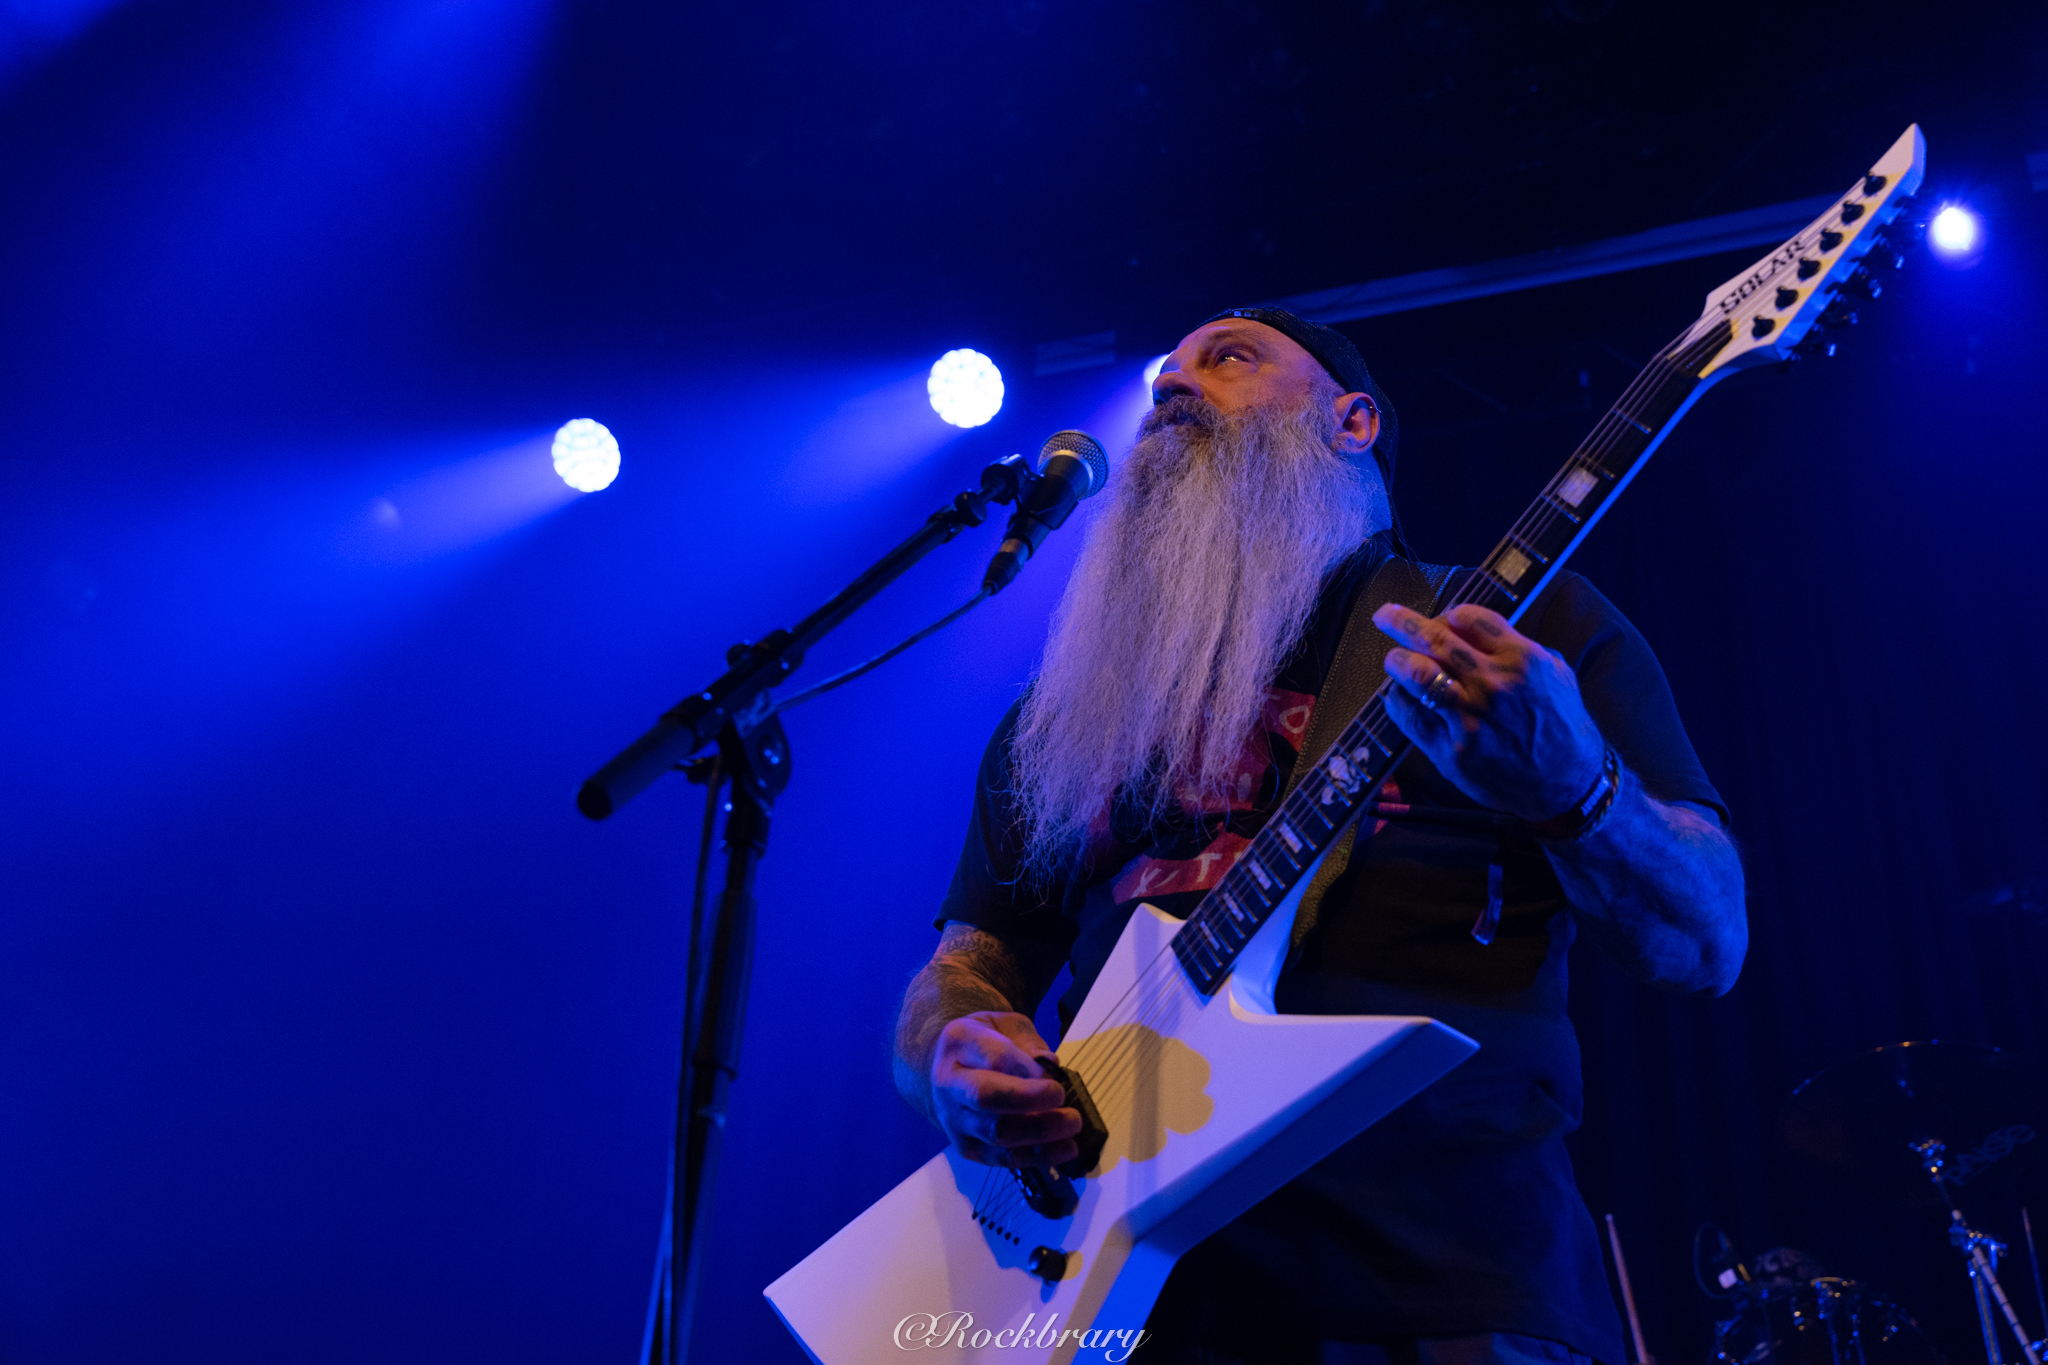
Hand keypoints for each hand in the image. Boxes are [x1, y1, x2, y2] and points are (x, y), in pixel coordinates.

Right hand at [930, 1011, 1079, 1170]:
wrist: (948, 1070)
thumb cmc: (985, 1042)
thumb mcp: (1006, 1025)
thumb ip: (1028, 1041)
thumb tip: (1050, 1064)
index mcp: (959, 1042)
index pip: (993, 1057)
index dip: (1027, 1069)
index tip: (1055, 1075)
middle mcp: (949, 1083)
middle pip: (985, 1097)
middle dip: (1029, 1100)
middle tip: (1063, 1097)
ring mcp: (954, 1120)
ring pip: (996, 1133)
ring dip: (1039, 1131)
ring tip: (1072, 1124)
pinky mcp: (967, 1148)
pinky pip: (1002, 1158)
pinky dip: (1037, 1156)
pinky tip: (1064, 1149)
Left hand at [1372, 602, 1606, 821]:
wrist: (1567, 783)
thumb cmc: (1562, 725)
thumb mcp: (1555, 674)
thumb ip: (1517, 648)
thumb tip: (1476, 631)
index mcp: (1522, 659)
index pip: (1470, 618)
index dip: (1449, 613)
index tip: (1442, 618)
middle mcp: (1493, 685)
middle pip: (1435, 639)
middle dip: (1403, 622)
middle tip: (1386, 616)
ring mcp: (1469, 718)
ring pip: (1417, 674)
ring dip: (1397, 661)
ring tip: (1393, 658)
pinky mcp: (1451, 749)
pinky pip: (1411, 716)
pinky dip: (1398, 700)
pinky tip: (1399, 695)